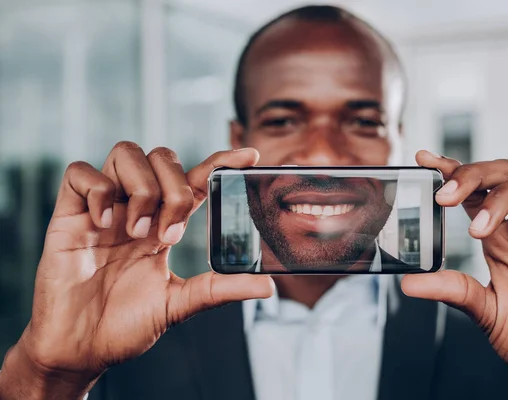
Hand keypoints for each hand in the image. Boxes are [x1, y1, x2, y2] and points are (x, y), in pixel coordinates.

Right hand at [0, 143, 272, 398]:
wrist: (81, 348)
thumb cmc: (126, 325)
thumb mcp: (179, 304)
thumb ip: (220, 289)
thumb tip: (268, 286)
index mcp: (164, 224)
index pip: (196, 179)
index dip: (221, 162)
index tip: (249, 156)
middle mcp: (137, 208)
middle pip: (163, 157)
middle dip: (175, 188)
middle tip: (169, 234)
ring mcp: (104, 208)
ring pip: (127, 154)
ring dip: (141, 188)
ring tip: (137, 232)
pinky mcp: (69, 214)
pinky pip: (81, 173)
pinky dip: (99, 190)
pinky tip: (104, 222)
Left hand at [403, 151, 507, 398]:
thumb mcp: (485, 312)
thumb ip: (453, 291)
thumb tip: (407, 283)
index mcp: (500, 238)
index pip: (474, 192)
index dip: (452, 170)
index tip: (424, 159)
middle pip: (501, 176)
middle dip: (472, 176)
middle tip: (445, 198)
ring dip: (503, 195)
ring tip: (479, 228)